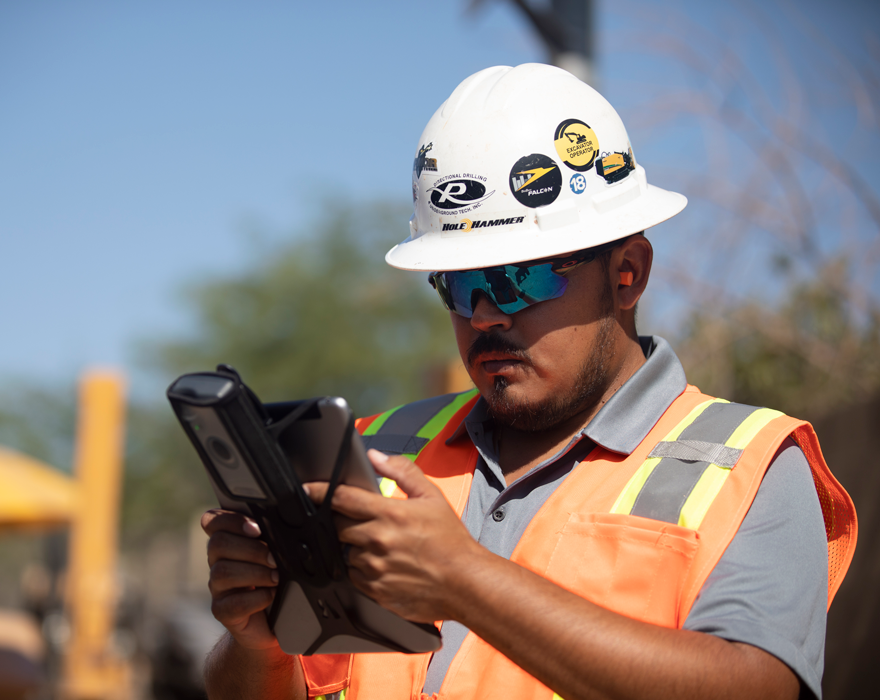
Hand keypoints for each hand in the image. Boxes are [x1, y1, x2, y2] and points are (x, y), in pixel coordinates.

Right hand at [201, 509, 279, 649]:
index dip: (230, 520)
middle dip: (252, 549)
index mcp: (229, 540)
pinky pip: (232, 604)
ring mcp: (217, 587)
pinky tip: (270, 596)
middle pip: (218, 543)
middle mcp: (218, 561)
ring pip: (222, 572)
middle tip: (275, 559)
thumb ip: (275, 534)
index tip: (257, 528)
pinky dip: (256, 599)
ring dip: (255, 573)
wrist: (278, 618)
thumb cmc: (280, 577)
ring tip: (276, 578)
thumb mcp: (278, 551)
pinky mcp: (222, 611)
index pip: (212, 520)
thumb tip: (287, 519)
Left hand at [307, 450, 484, 622]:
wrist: (465, 583)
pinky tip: (382, 563)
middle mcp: (377, 541)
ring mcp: (374, 568)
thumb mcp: (431, 497)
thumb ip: (402, 472)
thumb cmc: (451, 541)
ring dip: (353, 546)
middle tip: (360, 521)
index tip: (306, 488)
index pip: (342, 498)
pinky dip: (361, 568)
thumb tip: (376, 456)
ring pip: (345, 552)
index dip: (318, 491)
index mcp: (389, 514)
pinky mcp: (375, 591)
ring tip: (379, 545)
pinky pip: (353, 576)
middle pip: (337, 526)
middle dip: (342, 520)